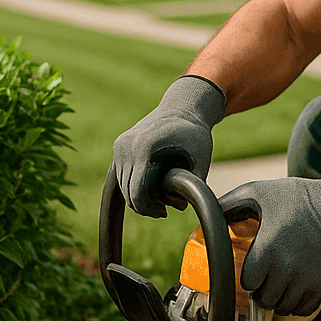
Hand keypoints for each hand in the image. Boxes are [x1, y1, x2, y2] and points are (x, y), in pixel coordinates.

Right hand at [112, 75, 224, 216]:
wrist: (182, 108)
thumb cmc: (195, 135)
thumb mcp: (201, 160)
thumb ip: (193, 184)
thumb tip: (182, 207)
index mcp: (145, 148)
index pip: (137, 192)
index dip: (149, 208)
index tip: (164, 213)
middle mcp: (128, 145)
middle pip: (127, 191)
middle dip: (144, 206)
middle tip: (163, 211)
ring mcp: (121, 144)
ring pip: (123, 184)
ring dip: (138, 196)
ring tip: (159, 201)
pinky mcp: (119, 144)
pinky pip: (122, 174)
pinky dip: (133, 184)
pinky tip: (151, 188)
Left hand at [219, 170, 320, 316]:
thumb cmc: (299, 198)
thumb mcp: (260, 191)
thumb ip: (230, 203)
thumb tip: (208, 215)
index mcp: (266, 251)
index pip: (247, 283)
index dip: (249, 278)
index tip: (254, 270)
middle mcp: (285, 271)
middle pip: (264, 299)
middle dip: (262, 291)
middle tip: (266, 279)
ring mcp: (305, 282)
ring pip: (282, 308)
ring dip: (278, 300)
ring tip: (280, 286)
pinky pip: (303, 310)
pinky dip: (297, 306)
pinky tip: (296, 292)